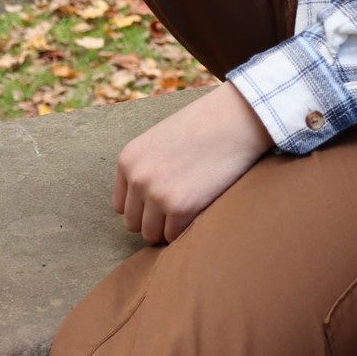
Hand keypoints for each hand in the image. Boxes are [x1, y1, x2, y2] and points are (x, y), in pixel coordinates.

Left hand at [112, 82, 273, 243]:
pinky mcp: (180, 208)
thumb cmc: (203, 127)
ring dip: (169, 227)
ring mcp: (157, 194)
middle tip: (179, 205)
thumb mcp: (160, 140)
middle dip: (154, 220)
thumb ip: (146, 168)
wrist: (235, 119)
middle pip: (134, 223)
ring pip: (152, 234)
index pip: (121, 206)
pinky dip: (187, 228)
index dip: (143, 206)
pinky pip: (175, 236)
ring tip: (190, 206)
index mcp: (128, 160)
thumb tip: (142, 204)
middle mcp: (137, 178)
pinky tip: (201, 206)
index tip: (164, 198)